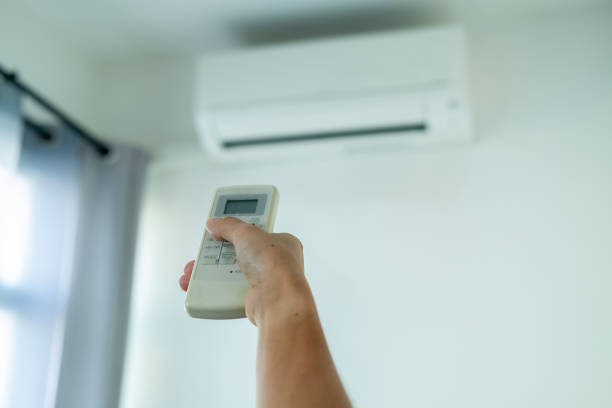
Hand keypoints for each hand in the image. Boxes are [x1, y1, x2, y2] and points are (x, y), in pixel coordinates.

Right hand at [179, 217, 312, 326]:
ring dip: (212, 272)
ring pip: (233, 273)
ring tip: (196, 269)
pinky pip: (229, 291)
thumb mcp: (247, 233)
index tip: (222, 227)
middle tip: (207, 249)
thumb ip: (228, 226)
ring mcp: (264, 281)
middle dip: (220, 252)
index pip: (256, 231)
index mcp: (282, 242)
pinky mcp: (252, 298)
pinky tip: (204, 285)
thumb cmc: (276, 265)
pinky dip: (214, 289)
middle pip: (241, 252)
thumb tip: (216, 222)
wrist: (276, 298)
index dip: (238, 229)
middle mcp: (275, 262)